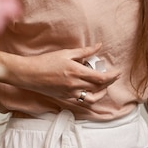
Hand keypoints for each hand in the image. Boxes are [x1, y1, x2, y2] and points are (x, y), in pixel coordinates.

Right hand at [0, 43, 120, 102]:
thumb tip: (99, 46)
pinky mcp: (65, 98)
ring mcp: (70, 93)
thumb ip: (84, 51)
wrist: (29, 74)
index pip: (101, 77)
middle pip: (99, 87)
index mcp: (76, 71)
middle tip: (113, 76)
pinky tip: (91, 91)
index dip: (112, 76)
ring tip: (103, 86)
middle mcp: (75, 84)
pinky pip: (82, 101)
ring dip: (101, 93)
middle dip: (109, 82)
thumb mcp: (66, 53)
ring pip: (92, 97)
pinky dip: (90, 97)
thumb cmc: (45, 61)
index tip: (118, 72)